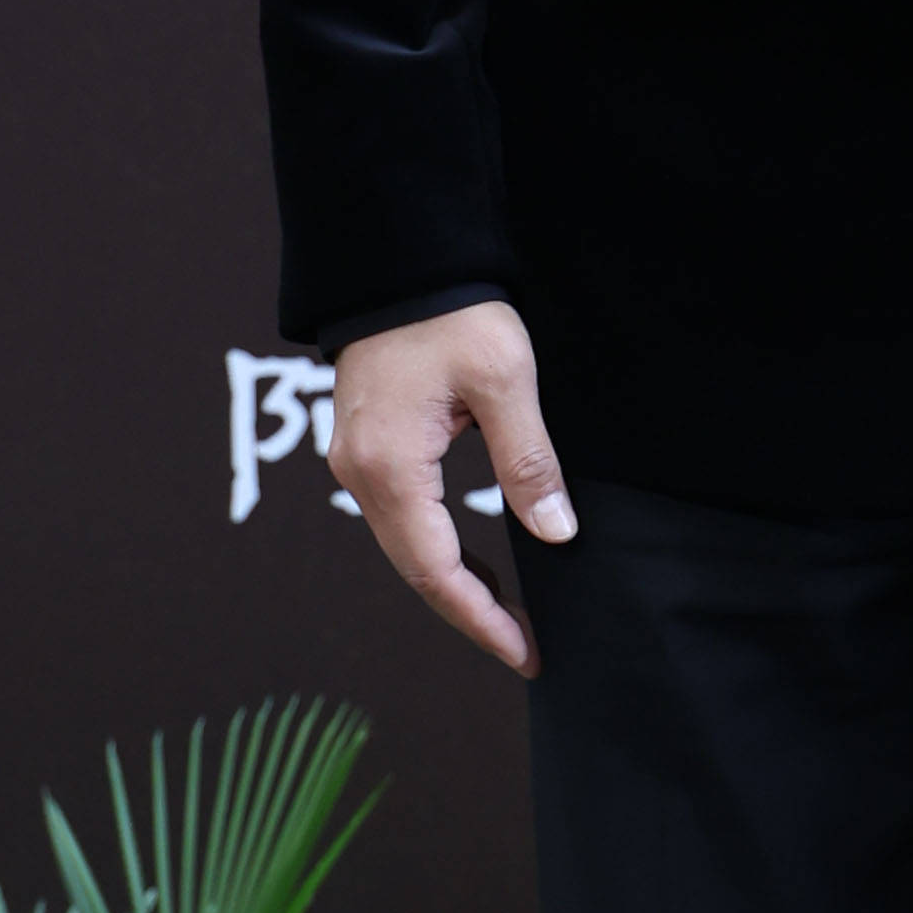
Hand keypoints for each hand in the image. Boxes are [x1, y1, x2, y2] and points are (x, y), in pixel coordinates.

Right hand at [330, 304, 576, 676]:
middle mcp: (361, 474)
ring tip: (512, 614)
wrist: (400, 259)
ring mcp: (357, 462)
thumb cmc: (451, 312)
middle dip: (472, 613)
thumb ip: (528, 462)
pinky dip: (441, 549)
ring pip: (408, 547)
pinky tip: (479, 561)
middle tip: (527, 645)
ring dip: (457, 583)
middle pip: (416, 570)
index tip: (526, 652)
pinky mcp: (368, 447)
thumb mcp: (505, 382)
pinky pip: (403, 518)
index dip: (483, 619)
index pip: (437, 571)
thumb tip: (555, 533)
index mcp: (390, 467)